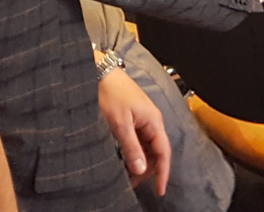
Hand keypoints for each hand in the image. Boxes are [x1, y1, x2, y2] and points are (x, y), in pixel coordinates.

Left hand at [98, 65, 169, 194]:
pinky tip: (121, 159)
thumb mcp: (119, 124)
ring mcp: (141, 120)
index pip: (164, 152)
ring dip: (137, 162)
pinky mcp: (131, 119)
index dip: (163, 173)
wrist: (99, 73)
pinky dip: (131, 152)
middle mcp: (151, 122)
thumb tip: (141, 170)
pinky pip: (136, 141)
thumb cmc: (111, 92)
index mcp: (153, 121)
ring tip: (124, 173)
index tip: (159, 191)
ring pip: (145, 148)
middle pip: (155, 153)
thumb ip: (131, 147)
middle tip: (131, 183)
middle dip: (146, 170)